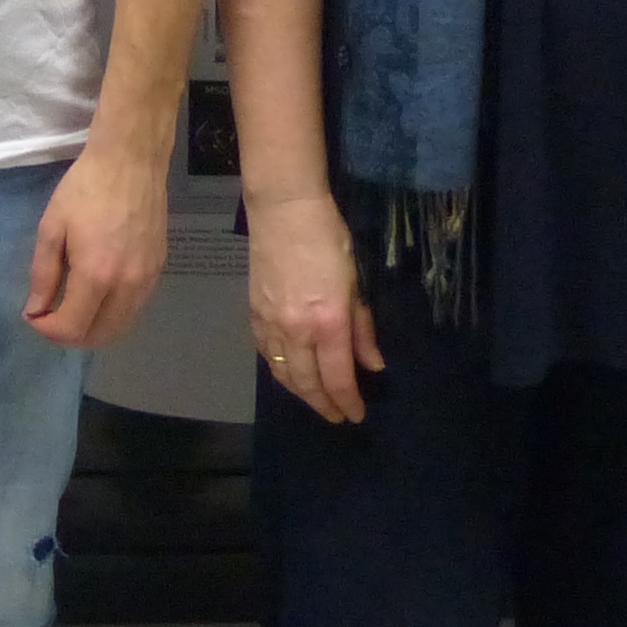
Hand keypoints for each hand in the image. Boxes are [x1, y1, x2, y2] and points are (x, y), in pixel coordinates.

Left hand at [27, 136, 169, 347]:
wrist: (131, 160)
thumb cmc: (85, 188)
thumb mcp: (52, 228)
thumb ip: (43, 275)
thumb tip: (36, 310)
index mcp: (96, 275)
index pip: (72, 328)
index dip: (48, 330)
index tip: (34, 315)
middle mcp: (127, 285)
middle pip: (101, 336)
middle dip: (71, 336)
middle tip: (51, 317)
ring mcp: (148, 279)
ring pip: (122, 327)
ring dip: (95, 329)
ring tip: (72, 310)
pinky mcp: (159, 269)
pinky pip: (136, 308)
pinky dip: (114, 314)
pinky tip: (98, 296)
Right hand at [245, 190, 381, 422]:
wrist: (284, 210)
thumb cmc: (328, 239)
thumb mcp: (355, 282)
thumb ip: (363, 327)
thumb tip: (372, 364)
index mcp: (328, 322)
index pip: (338, 377)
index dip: (348, 401)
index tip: (357, 415)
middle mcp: (296, 331)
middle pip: (308, 384)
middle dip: (324, 405)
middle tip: (337, 416)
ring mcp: (270, 324)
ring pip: (283, 373)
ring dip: (300, 393)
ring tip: (316, 400)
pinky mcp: (254, 314)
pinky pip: (267, 355)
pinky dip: (280, 371)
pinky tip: (290, 373)